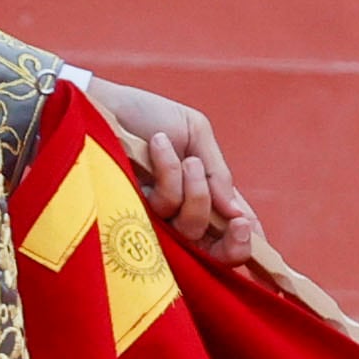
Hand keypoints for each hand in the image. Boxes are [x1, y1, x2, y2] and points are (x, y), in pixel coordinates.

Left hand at [82, 76, 260, 264]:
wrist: (101, 104)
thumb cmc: (147, 116)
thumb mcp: (195, 132)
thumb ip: (217, 172)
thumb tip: (237, 213)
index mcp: (203, 194)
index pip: (233, 230)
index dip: (249, 243)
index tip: (257, 238)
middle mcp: (182, 213)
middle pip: (216, 254)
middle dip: (233, 245)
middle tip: (237, 223)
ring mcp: (156, 217)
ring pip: (192, 228)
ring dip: (197, 190)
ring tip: (186, 157)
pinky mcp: (132, 213)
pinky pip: (165, 206)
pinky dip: (169, 172)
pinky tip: (157, 145)